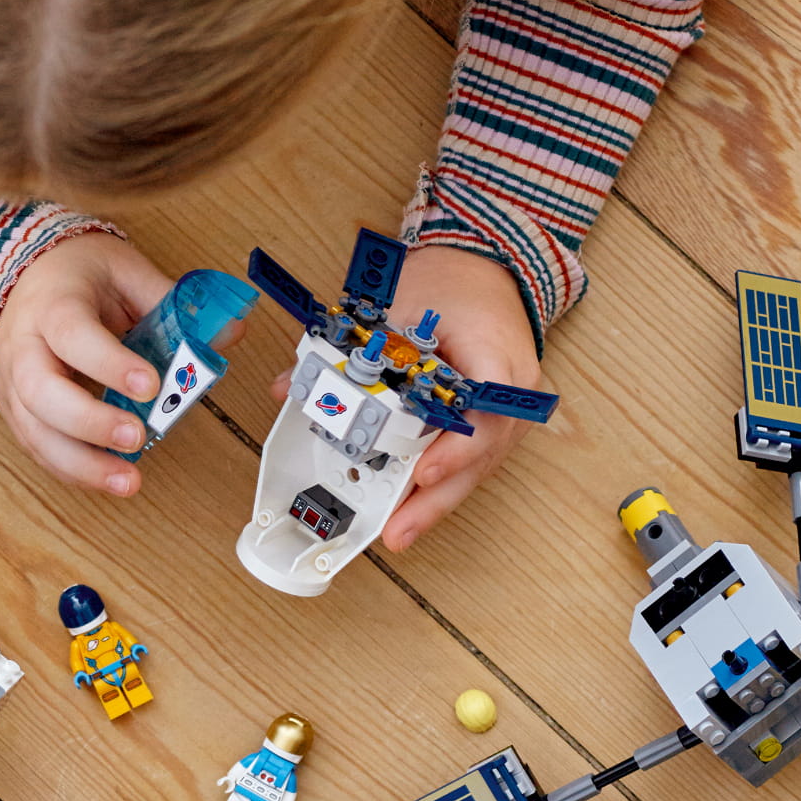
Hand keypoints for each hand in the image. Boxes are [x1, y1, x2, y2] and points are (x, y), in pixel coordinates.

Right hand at [0, 235, 174, 494]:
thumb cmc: (77, 276)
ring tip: (127, 481)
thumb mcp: (125, 271)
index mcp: (53, 305)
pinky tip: (108, 480)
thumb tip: (229, 333)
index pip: (72, 335)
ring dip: (81, 463)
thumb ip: (172, 303)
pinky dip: (73, 470)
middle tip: (136, 437)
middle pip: (42, 393)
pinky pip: (39, 448)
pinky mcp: (17, 411)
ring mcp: (13, 383)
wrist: (25, 278)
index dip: (109, 363)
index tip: (150, 385)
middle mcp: (24, 347)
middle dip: (90, 422)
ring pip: (35, 432)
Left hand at [269, 245, 541, 551]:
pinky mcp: (494, 423)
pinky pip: (471, 460)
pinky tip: (409, 507)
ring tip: (398, 532)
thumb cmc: (450, 284)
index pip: (486, 412)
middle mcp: (513, 394)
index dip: (457, 448)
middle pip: (482, 456)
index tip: (426, 470)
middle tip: (399, 531)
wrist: (488, 268)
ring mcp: (509, 412)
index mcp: (498, 358)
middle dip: (437, 498)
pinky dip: (439, 483)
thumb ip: (349, 347)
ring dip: (436, 501)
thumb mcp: (398, 303)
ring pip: (477, 468)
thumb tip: (288, 386)